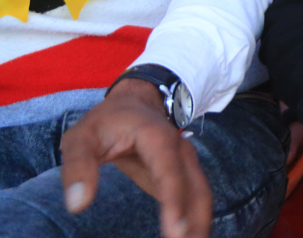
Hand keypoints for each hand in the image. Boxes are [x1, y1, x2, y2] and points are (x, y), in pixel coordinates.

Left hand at [59, 78, 211, 237]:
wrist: (136, 102)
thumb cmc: (106, 121)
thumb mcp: (81, 138)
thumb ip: (77, 168)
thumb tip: (77, 205)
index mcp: (157, 139)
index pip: (169, 173)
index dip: (174, 202)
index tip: (176, 232)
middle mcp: (180, 151)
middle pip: (196, 189)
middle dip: (195, 222)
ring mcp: (186, 162)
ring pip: (201, 195)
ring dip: (199, 224)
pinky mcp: (184, 173)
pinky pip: (195, 197)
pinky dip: (195, 219)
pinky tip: (188, 237)